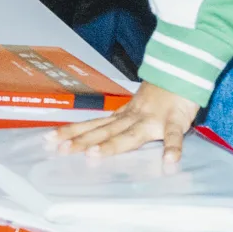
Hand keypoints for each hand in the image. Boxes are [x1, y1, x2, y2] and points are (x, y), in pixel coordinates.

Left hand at [57, 83, 201, 163]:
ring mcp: (153, 119)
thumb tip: (98, 137)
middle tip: (62, 150)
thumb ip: (121, 122)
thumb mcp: (136, 107)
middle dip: (83, 140)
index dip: (72, 131)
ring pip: (130, 134)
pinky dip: (172, 147)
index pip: (93, 124)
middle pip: (104, 130)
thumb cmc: (160, 93)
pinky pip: (174, 135)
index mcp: (123, 115)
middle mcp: (132, 117)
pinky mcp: (175, 120)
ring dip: (113, 144)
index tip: (49, 139)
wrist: (182, 70)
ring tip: (95, 155)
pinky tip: (169, 161)